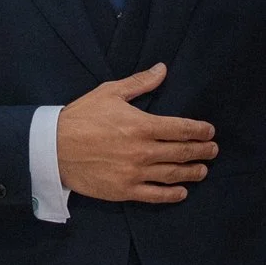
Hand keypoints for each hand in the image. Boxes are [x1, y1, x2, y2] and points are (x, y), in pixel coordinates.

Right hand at [56, 63, 217, 204]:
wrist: (53, 148)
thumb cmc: (81, 117)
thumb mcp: (109, 93)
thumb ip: (139, 83)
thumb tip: (162, 69)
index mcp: (141, 125)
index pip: (181, 128)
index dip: (200, 130)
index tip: (210, 131)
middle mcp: (142, 151)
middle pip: (182, 152)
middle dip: (202, 151)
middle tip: (213, 150)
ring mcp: (134, 173)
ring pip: (173, 175)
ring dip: (192, 172)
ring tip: (203, 170)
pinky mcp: (124, 191)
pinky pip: (155, 195)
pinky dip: (172, 195)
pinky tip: (182, 192)